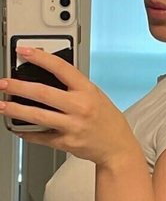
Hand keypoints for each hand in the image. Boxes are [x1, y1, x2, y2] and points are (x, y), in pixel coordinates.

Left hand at [0, 47, 139, 165]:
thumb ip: (74, 86)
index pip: (61, 68)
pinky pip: (41, 137)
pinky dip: (27, 133)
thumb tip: (48, 74)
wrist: (118, 148)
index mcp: (87, 91)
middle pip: (43, 93)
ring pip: (38, 116)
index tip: (23, 52)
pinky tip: (18, 128)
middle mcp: (80, 108)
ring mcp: (73, 126)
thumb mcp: (96, 96)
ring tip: (2, 106)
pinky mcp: (67, 143)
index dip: (40, 58)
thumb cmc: (108, 121)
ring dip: (15, 110)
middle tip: (3, 84)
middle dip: (18, 87)